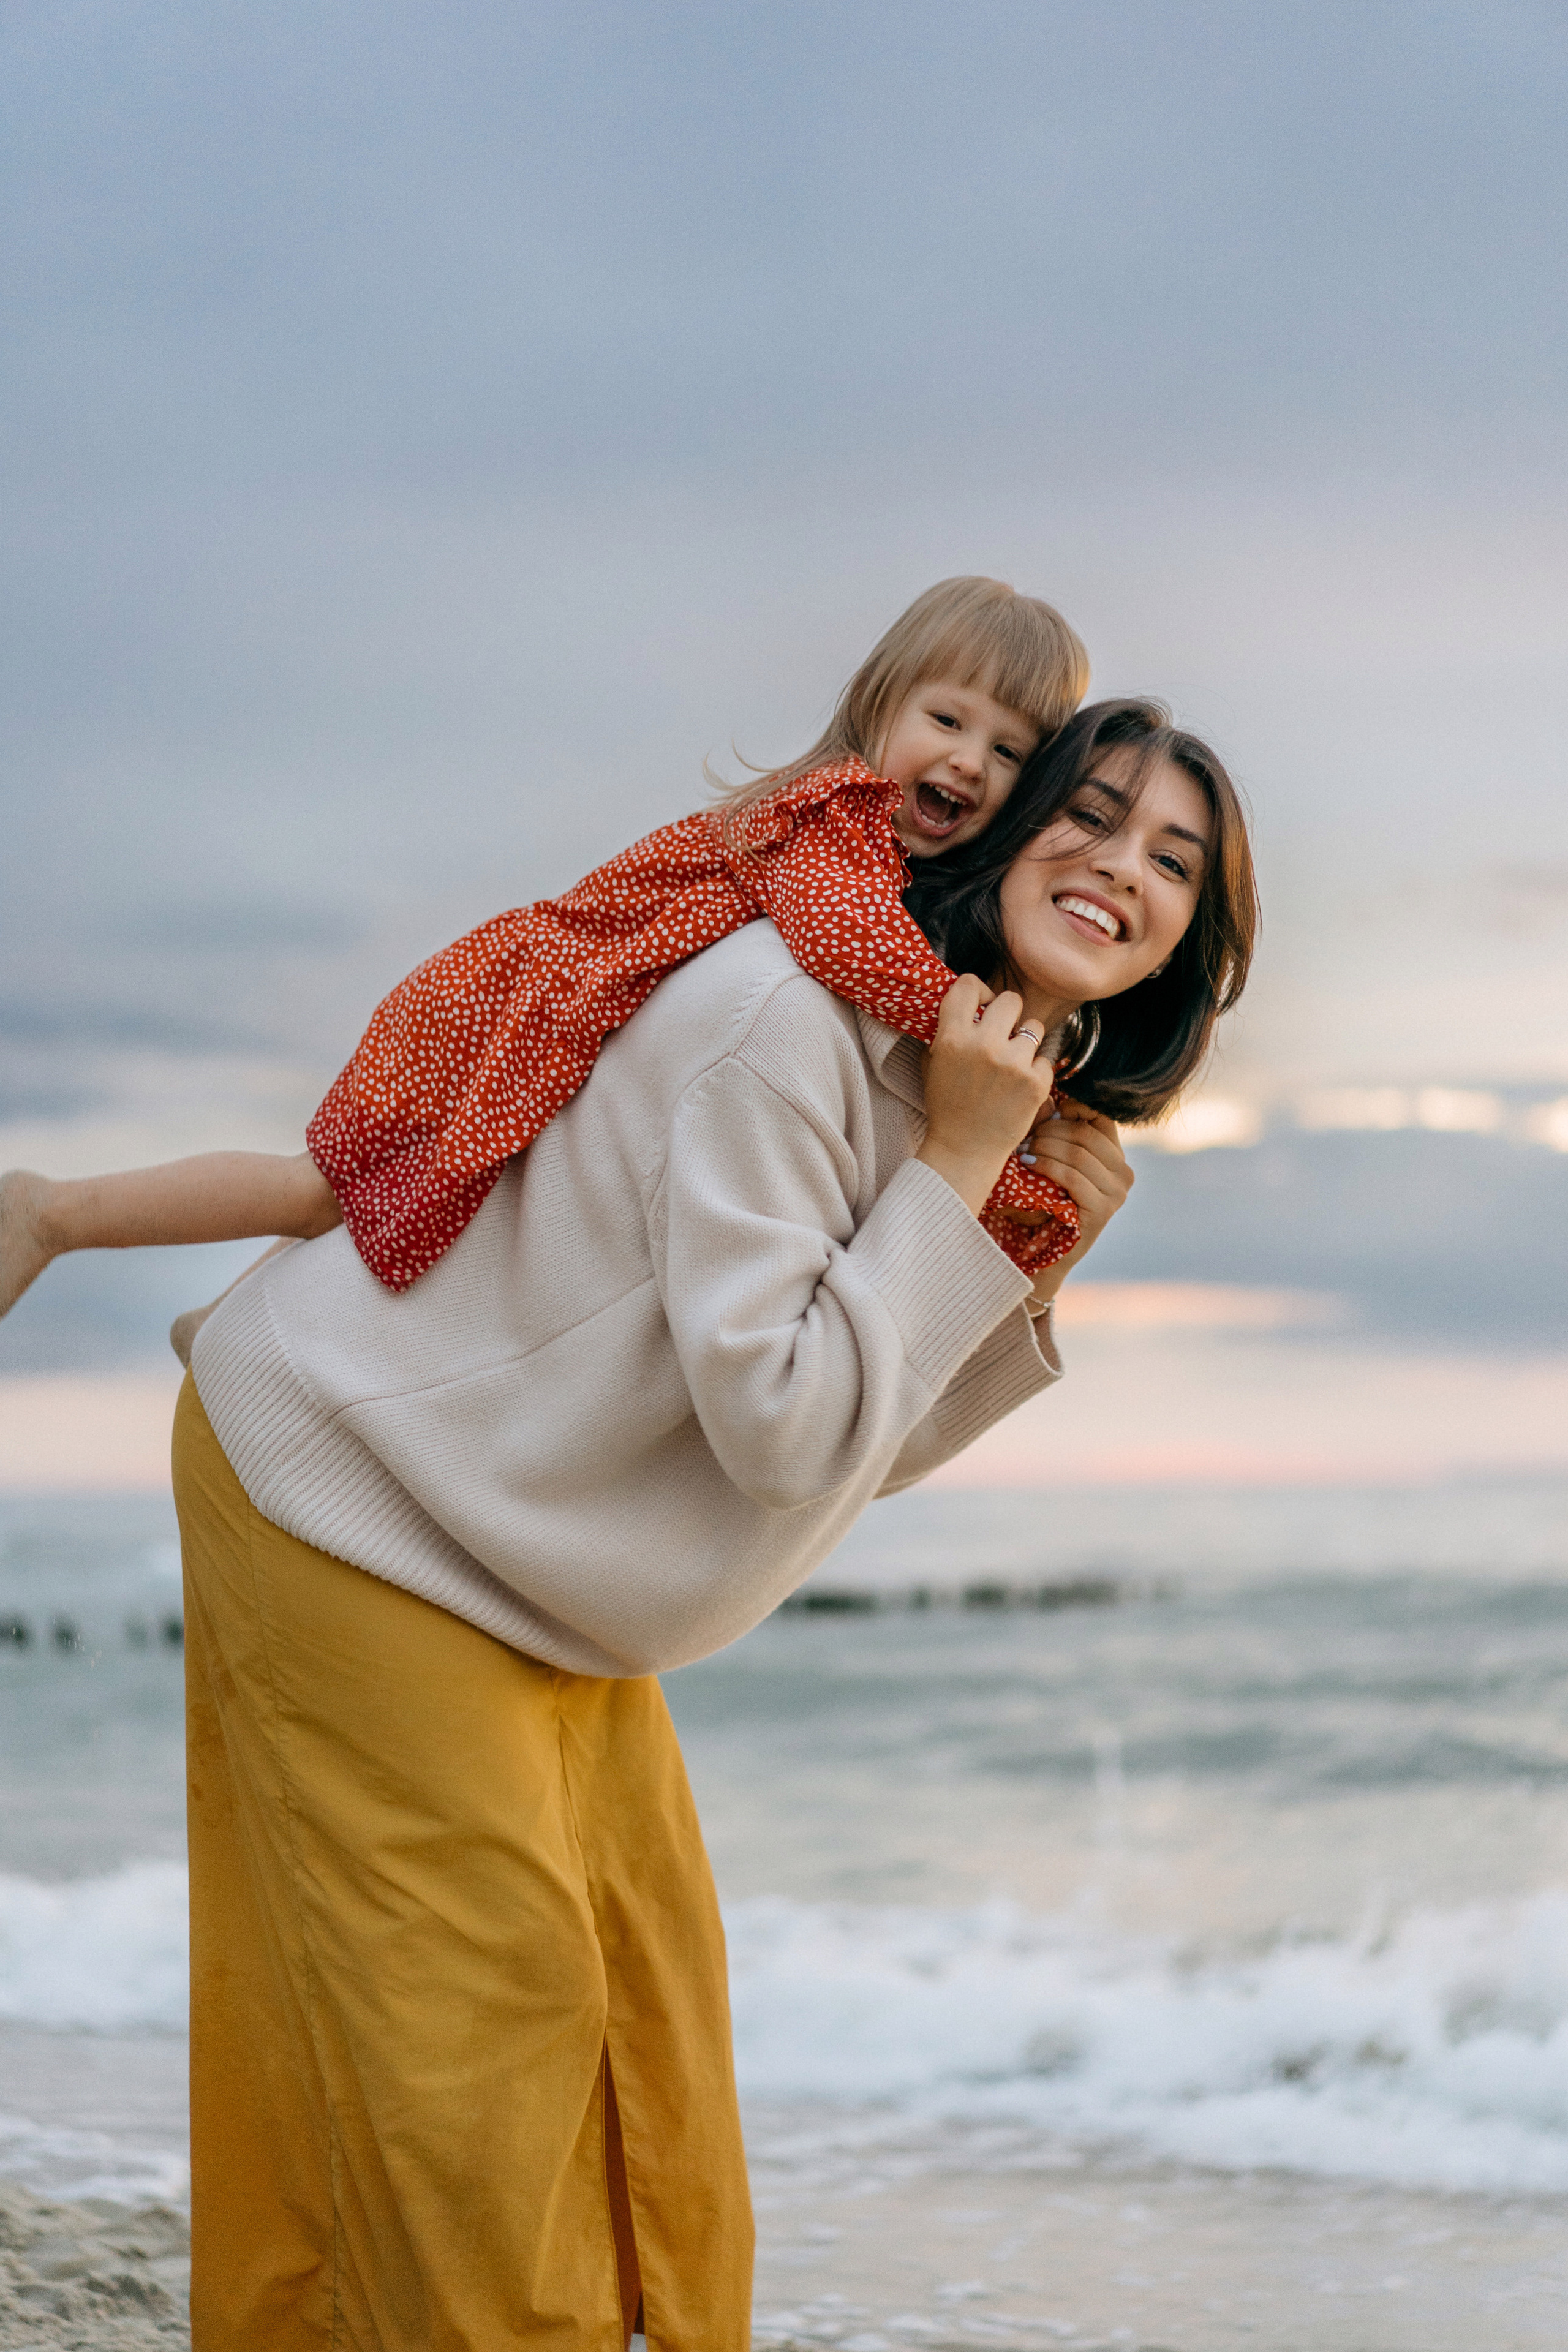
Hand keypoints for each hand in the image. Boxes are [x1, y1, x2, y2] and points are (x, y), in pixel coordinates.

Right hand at [915, 975, 1058, 1217]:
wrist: (964, 1150)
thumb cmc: (947, 1105)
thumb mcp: (934, 1062)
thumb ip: (948, 1029)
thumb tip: (968, 1002)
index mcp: (952, 1038)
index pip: (968, 984)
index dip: (977, 992)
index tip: (980, 1008)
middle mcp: (983, 1045)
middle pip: (1010, 999)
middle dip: (1008, 1014)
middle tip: (1002, 1034)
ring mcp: (1013, 1064)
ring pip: (1034, 1027)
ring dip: (1025, 1042)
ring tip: (1011, 1064)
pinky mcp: (1036, 1083)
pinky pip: (1044, 1058)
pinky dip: (1034, 1072)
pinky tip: (1018, 1088)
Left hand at [1016, 1096, 1133, 1307]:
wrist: (1043, 1251)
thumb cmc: (1043, 1201)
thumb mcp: (1051, 1160)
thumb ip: (1054, 1130)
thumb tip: (1048, 1098)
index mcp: (1115, 1155)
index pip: (1101, 1116)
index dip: (1072, 1107)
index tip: (1046, 1111)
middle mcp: (1123, 1173)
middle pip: (1086, 1134)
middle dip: (1050, 1131)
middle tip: (1025, 1138)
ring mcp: (1116, 1193)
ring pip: (1079, 1154)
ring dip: (1045, 1148)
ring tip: (1022, 1151)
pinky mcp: (1102, 1211)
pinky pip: (1074, 1177)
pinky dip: (1047, 1167)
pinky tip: (1028, 1165)